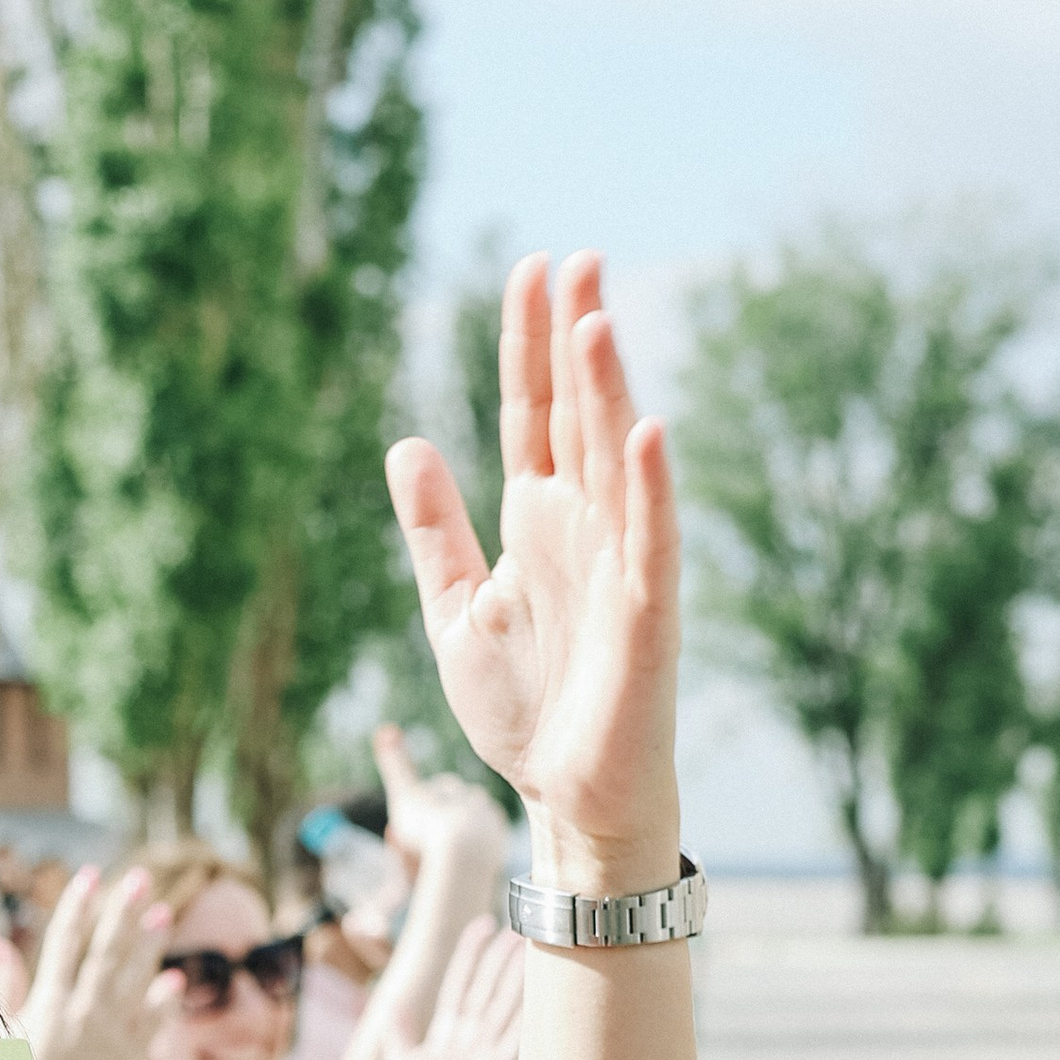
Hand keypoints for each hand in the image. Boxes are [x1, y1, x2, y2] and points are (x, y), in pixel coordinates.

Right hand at [14, 867, 175, 1059]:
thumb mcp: (0, 1029)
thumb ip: (5, 981)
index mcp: (46, 1002)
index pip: (64, 939)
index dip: (79, 904)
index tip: (91, 874)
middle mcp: (81, 1014)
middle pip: (107, 950)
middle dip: (124, 911)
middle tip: (142, 877)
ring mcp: (109, 1038)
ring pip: (134, 981)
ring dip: (150, 946)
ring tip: (164, 915)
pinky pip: (152, 1026)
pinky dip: (164, 1002)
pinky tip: (175, 980)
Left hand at [381, 917, 524, 1059]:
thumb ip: (400, 1029)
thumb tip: (394, 996)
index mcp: (446, 1036)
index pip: (461, 985)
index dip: (470, 956)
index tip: (483, 926)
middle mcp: (470, 1041)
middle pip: (488, 991)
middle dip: (501, 961)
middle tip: (518, 931)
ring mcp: (486, 1056)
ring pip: (505, 1008)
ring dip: (518, 979)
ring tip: (531, 949)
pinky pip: (516, 1039)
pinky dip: (528, 1017)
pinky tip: (540, 994)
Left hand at [384, 252, 681, 889]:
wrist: (568, 799)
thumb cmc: (525, 709)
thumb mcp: (456, 610)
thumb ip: (434, 531)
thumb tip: (407, 443)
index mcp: (538, 520)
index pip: (534, 413)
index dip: (530, 345)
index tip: (535, 269)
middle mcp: (586, 527)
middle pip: (580, 416)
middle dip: (575, 341)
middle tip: (576, 260)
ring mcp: (621, 565)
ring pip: (616, 462)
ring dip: (608, 392)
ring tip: (595, 319)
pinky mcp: (647, 615)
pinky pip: (651, 540)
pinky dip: (652, 487)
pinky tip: (648, 429)